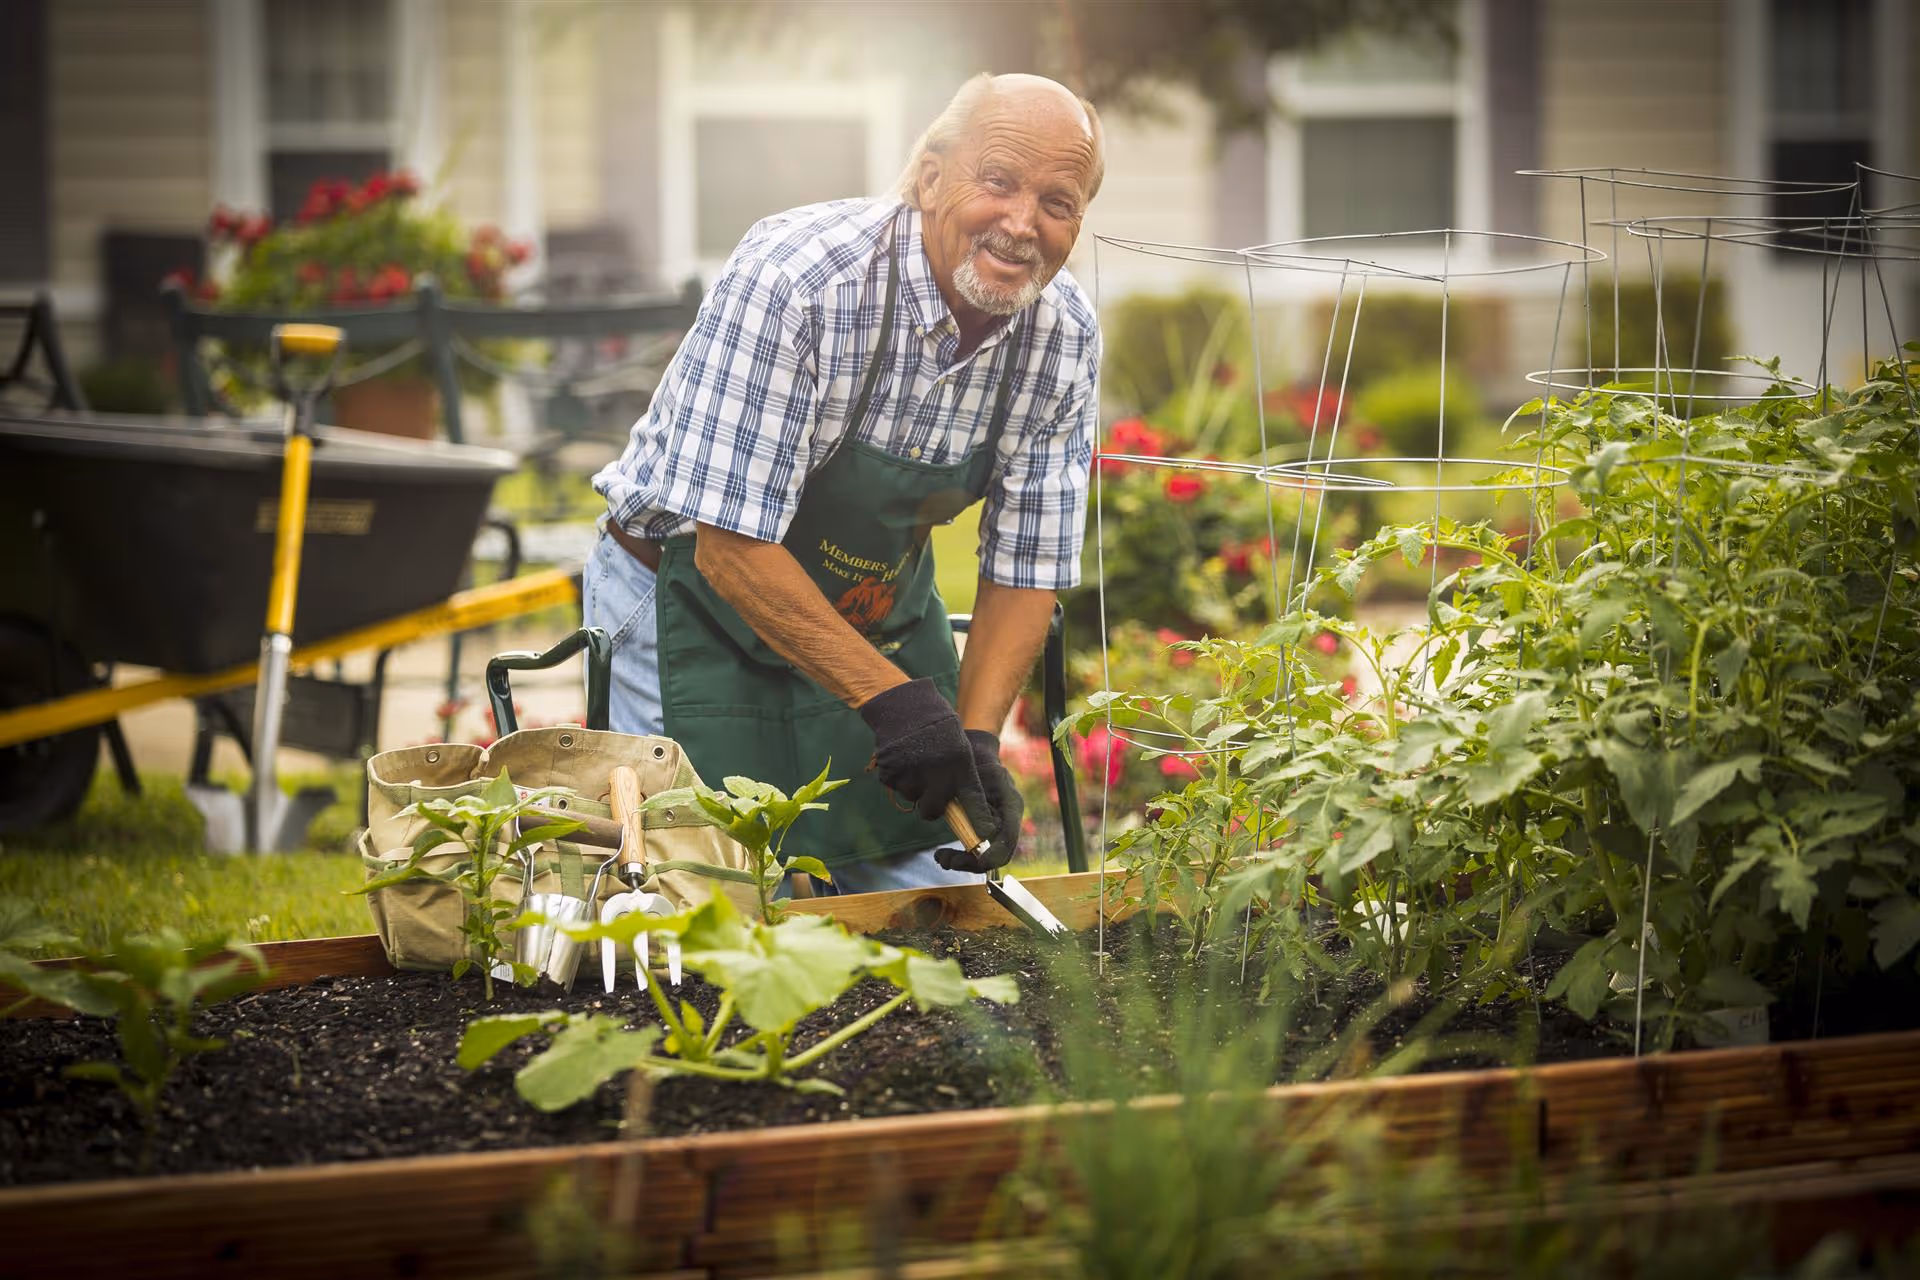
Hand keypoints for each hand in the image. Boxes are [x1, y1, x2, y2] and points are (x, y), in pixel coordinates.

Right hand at [859, 678, 982, 821]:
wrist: (904, 706)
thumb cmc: (937, 725)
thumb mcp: (959, 746)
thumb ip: (960, 775)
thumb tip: (960, 804)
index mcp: (959, 765)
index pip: (972, 800)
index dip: (978, 820)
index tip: (983, 832)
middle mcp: (937, 774)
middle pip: (933, 810)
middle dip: (931, 806)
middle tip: (929, 791)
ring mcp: (911, 775)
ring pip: (912, 797)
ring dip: (913, 786)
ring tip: (915, 760)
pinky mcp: (890, 774)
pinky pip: (895, 787)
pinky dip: (898, 777)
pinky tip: (902, 757)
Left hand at [937, 730, 1023, 873]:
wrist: (969, 750)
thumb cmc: (972, 756)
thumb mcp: (973, 773)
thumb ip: (974, 800)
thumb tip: (983, 832)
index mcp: (1011, 804)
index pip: (1008, 841)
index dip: (991, 857)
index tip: (968, 862)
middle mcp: (1007, 818)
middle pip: (996, 854)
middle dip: (970, 863)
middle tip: (944, 859)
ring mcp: (994, 825)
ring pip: (983, 856)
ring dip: (961, 862)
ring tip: (940, 857)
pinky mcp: (980, 828)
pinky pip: (972, 850)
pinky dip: (957, 856)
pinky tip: (941, 854)